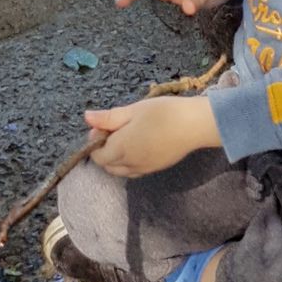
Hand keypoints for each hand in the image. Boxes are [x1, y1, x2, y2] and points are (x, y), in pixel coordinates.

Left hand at [82, 93, 223, 176]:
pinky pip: (134, 171)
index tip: (105, 124)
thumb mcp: (133, 110)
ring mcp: (144, 169)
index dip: (95, 140)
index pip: (97, 155)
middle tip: (114, 129)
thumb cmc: (163, 113)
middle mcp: (131, 163)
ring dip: (115, 158)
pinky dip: (128, 163)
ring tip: (127, 137)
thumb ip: (108, 117)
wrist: (195, 125)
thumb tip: (86, 118)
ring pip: (120, 171)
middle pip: (107, 165)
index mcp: (122, 148)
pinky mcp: (156, 169)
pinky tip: (139, 145)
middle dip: (103, 150)